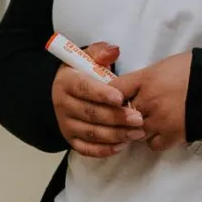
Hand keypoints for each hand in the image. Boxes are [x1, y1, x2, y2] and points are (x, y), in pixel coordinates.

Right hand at [52, 42, 145, 158]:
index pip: (83, 88)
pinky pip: (87, 149)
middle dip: (116, 117)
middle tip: (138, 118)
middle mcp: (63, 105)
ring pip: (91, 133)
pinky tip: (121, 146)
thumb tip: (114, 51)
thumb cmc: (83, 75)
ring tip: (136, 133)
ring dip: (115, 135)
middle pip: (90, 113)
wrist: (64, 93)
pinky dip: (104, 150)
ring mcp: (66, 124)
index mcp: (66, 83)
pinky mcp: (71, 139)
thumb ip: (100, 53)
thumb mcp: (87, 58)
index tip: (120, 97)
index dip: (101, 94)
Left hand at [116, 52, 192, 151]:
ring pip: (134, 131)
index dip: (111, 94)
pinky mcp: (173, 135)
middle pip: (121, 113)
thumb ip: (147, 76)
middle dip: (124, 113)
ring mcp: (160, 120)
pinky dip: (154, 140)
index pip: (114, 88)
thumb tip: (135, 85)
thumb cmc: (197, 69)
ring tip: (149, 121)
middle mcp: (149, 100)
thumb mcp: (167, 64)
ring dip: (138, 128)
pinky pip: (153, 144)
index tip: (115, 97)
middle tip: (133, 110)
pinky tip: (161, 131)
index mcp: (146, 78)